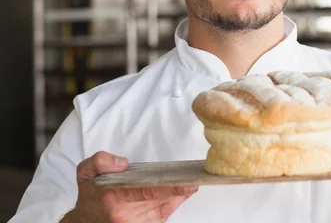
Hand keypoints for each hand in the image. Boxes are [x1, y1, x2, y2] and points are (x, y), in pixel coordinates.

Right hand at [60, 151, 197, 222]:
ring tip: (192, 181)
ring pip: (165, 208)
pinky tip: (183, 192)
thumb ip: (101, 161)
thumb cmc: (91, 195)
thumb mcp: (86, 172)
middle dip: (180, 188)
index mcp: (114, 198)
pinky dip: (175, 203)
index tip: (188, 181)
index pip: (147, 191)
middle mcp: (125, 215)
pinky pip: (164, 215)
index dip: (171, 187)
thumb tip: (123, 163)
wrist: (85, 221)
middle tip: (196, 177)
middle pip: (161, 199)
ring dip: (180, 195)